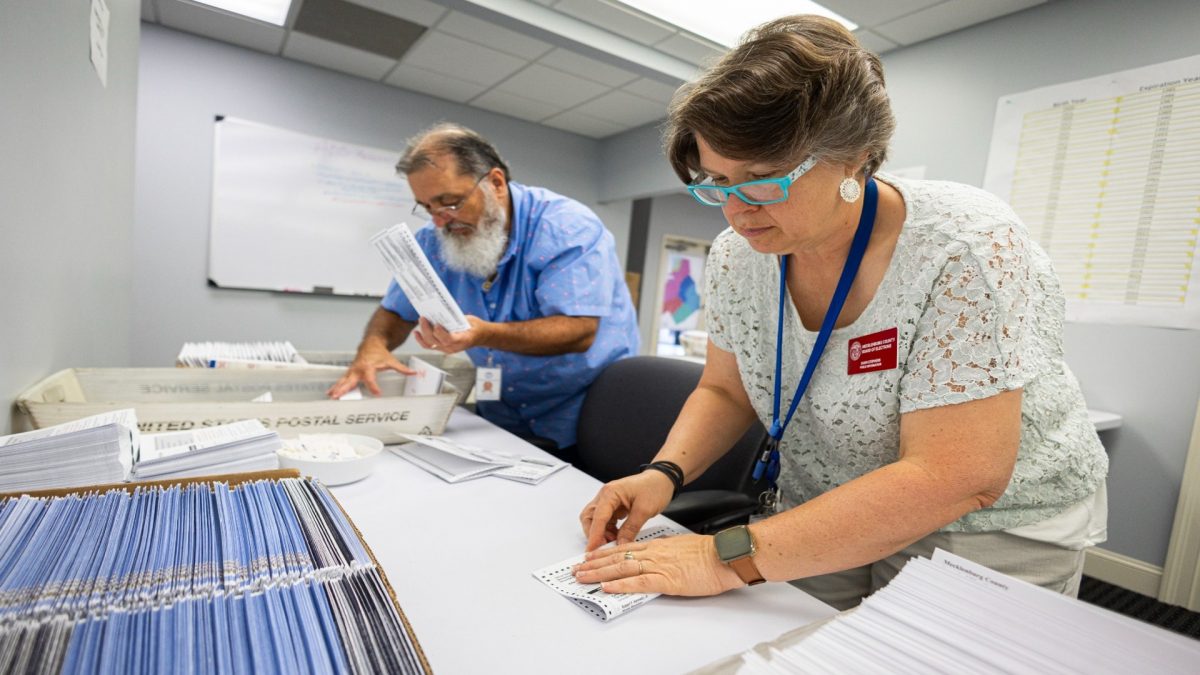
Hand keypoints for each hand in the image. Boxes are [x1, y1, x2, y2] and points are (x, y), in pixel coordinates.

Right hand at [326, 343, 414, 397]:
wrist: (371, 344)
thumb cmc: (380, 353)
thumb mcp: (391, 361)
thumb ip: (401, 369)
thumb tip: (413, 373)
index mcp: (368, 367)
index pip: (370, 379)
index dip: (374, 386)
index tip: (377, 393)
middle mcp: (358, 369)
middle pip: (350, 381)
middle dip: (344, 388)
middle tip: (338, 396)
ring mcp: (352, 371)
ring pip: (343, 381)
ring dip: (337, 388)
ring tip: (331, 397)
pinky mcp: (350, 372)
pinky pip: (342, 380)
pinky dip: (336, 386)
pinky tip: (330, 393)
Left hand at [411, 316, 489, 353]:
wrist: (479, 336)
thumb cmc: (474, 327)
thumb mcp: (469, 320)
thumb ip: (456, 318)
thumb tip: (441, 311)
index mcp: (463, 340)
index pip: (449, 339)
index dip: (440, 333)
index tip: (436, 324)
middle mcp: (453, 347)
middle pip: (436, 341)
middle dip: (427, 329)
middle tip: (423, 318)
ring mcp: (446, 349)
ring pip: (430, 344)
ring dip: (423, 333)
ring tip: (421, 321)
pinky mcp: (441, 348)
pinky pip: (429, 346)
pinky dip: (421, 340)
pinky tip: (416, 333)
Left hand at [571, 534, 744, 595]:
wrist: (725, 555)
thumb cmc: (710, 553)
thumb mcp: (682, 547)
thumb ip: (666, 552)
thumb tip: (658, 558)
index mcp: (658, 545)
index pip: (625, 548)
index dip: (605, 553)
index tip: (591, 557)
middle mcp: (654, 552)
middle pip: (617, 557)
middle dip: (595, 563)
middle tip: (578, 568)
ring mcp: (658, 565)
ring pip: (622, 568)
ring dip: (599, 573)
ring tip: (583, 577)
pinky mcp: (666, 579)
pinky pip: (638, 582)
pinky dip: (620, 585)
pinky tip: (607, 587)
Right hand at [579, 471, 674, 551]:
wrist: (663, 479)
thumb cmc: (655, 487)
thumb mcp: (644, 510)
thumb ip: (631, 528)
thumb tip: (620, 544)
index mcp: (610, 493)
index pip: (598, 517)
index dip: (594, 535)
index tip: (592, 550)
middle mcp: (606, 496)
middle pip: (589, 517)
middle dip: (593, 533)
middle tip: (603, 547)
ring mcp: (609, 501)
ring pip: (596, 520)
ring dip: (601, 533)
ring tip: (614, 542)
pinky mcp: (614, 507)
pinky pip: (605, 521)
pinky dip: (608, 531)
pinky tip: (618, 537)